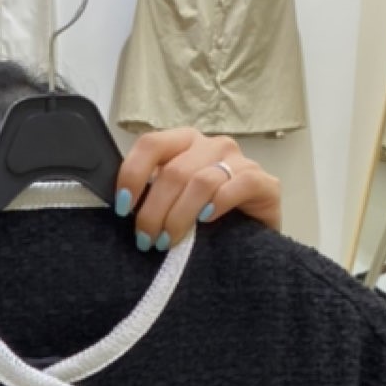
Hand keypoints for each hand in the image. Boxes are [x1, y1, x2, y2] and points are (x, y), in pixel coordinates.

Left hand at [114, 130, 281, 251]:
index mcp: (184, 143)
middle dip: (153, 211)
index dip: (132, 175)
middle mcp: (212, 145)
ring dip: (179, 216)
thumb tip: (122, 206)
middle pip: (174, 172)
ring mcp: (240, 161)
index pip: (151, 144)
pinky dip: (219, 204)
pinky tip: (207, 222)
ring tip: (168, 242)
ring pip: (201, 181)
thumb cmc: (206, 223)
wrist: (250, 242)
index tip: (122, 208)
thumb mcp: (172, 204)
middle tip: (146, 240)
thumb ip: (152, 195)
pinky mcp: (264, 182)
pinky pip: (239, 185)